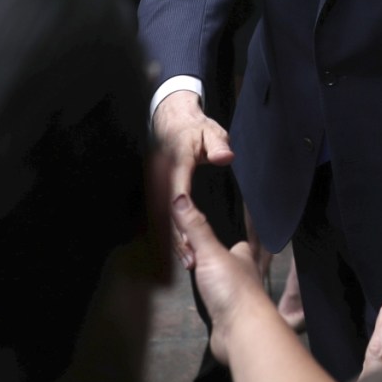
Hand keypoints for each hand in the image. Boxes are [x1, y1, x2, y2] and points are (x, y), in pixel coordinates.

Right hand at [153, 90, 233, 265]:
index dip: (183, 214)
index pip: (178, 189)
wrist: (174, 120)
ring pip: (161, 215)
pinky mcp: (157, 189)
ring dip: (172, 238)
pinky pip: (161, 214)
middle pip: (166, 210)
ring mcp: (157, 182)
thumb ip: (218, 145)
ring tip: (189, 260)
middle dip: (177, 236)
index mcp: (177, 160)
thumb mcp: (212, 132)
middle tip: (192, 258)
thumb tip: (224, 157)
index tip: (190, 235)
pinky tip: (181, 248)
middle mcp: (163, 174)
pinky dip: (169, 231)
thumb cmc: (196, 129)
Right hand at [173, 192, 342, 381]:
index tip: (195, 234)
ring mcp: (234, 295)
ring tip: (188, 270)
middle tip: (187, 255)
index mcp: (244, 254)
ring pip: (216, 279)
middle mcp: (243, 273)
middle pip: (221, 259)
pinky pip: (212, 300)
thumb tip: (180, 197)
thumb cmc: (232, 288)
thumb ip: (195, 227)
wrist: (241, 334)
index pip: (233, 238)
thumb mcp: (210, 252)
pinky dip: (204, 296)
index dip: (215, 235)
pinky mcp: (226, 314)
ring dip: (203, 277)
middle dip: (205, 257)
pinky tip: (196, 295)